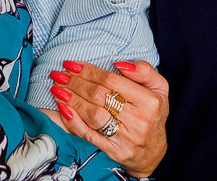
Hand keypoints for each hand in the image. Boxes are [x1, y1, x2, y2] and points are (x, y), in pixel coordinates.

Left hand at [50, 60, 167, 176]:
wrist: (153, 150)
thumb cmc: (152, 113)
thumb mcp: (159, 88)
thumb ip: (144, 71)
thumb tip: (120, 64)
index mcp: (149, 101)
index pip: (112, 81)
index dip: (89, 71)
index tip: (72, 64)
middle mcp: (138, 120)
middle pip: (99, 96)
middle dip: (76, 83)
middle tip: (59, 74)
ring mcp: (125, 138)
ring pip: (92, 115)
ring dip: (71, 100)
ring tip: (57, 88)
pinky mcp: (114, 151)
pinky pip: (88, 134)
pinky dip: (73, 121)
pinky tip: (62, 108)